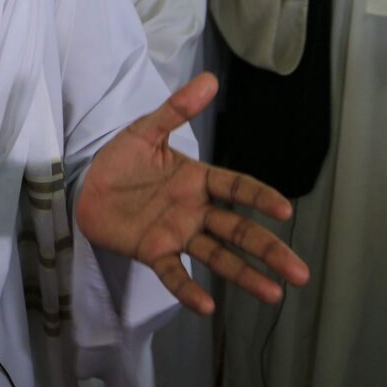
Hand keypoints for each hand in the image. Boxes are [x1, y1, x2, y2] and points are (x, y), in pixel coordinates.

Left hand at [76, 74, 309, 315]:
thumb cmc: (122, 160)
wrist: (86, 187)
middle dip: (269, 250)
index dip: (260, 198)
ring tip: (274, 294)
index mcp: (199, 179)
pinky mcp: (153, 252)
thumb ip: (177, 110)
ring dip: (245, 275)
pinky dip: (189, 289)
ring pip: (218, 256)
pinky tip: (207, 307)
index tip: (285, 210)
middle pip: (239, 230)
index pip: (237, 188)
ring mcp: (177, 234)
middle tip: (301, 272)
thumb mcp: (147, 130)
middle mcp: (195, 210)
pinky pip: (174, 273)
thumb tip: (209, 80)